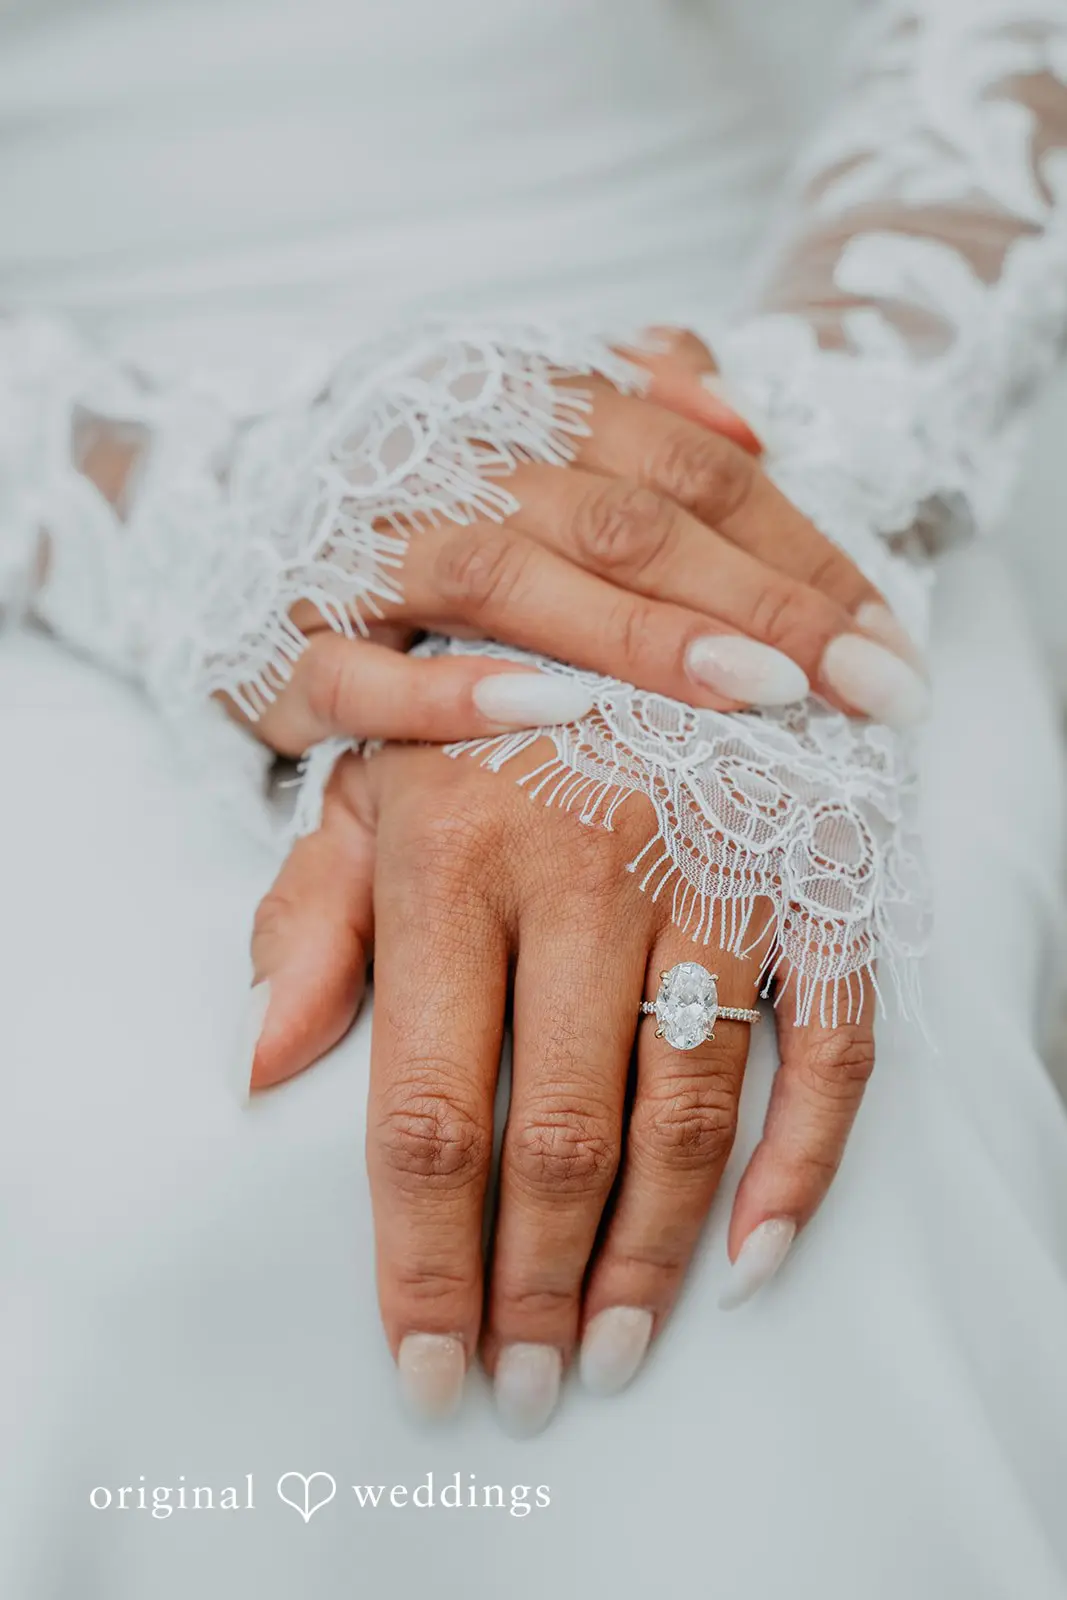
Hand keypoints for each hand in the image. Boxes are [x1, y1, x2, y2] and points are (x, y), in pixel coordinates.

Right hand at [242, 328, 926, 756]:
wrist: (217, 499)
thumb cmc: (415, 481)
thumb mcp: (525, 412)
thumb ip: (636, 403)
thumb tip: (745, 421)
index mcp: (521, 401)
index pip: (689, 467)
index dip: (796, 549)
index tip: (883, 640)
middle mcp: (448, 459)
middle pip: (624, 518)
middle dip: (758, 602)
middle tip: (863, 684)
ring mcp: (363, 548)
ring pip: (508, 577)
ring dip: (634, 636)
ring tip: (753, 695)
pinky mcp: (289, 644)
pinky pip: (361, 674)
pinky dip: (451, 696)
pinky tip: (552, 714)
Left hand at [247, 742, 875, 1432]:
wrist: (652, 585)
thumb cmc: (492, 706)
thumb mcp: (375, 776)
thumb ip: (313, 915)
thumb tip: (263, 1064)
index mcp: (454, 852)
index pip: (429, 1110)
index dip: (423, 1264)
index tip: (425, 1366)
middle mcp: (583, 869)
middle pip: (561, 1137)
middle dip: (536, 1289)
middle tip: (527, 1386)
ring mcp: (712, 873)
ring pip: (689, 1110)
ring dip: (652, 1257)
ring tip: (616, 1351)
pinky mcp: (813, 876)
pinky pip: (831, 1042)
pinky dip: (803, 1159)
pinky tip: (755, 1255)